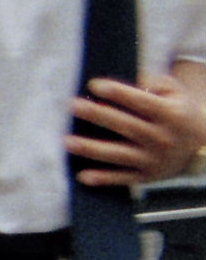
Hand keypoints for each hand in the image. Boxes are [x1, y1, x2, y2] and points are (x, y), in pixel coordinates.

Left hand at [68, 69, 205, 190]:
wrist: (202, 146)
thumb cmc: (178, 111)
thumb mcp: (176, 93)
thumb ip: (157, 82)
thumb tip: (135, 80)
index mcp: (171, 115)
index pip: (142, 102)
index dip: (119, 93)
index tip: (94, 85)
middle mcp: (163, 138)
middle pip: (127, 126)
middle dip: (99, 115)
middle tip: (73, 105)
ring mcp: (154, 160)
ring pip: (121, 154)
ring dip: (93, 149)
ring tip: (68, 142)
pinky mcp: (147, 176)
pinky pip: (123, 178)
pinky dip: (104, 179)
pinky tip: (83, 176)